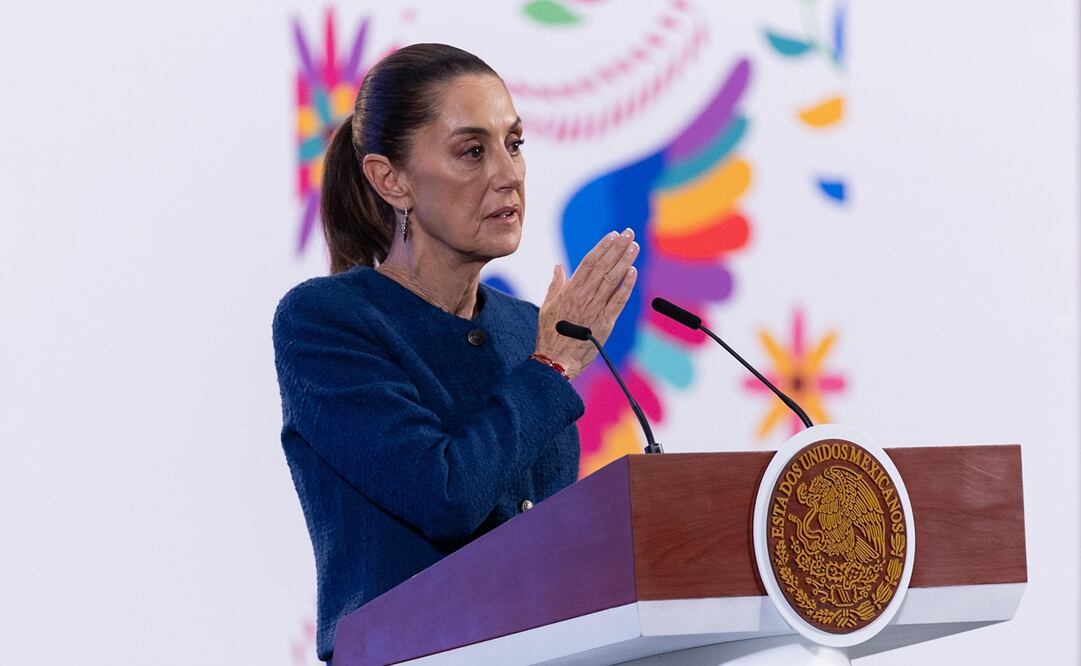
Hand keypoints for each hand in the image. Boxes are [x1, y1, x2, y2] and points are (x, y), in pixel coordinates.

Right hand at [535, 228, 638, 378]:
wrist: (556, 360)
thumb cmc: (549, 334)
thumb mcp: (547, 306)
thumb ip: (555, 285)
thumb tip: (559, 267)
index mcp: (569, 291)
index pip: (588, 262)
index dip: (602, 247)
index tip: (612, 235)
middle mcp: (584, 296)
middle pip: (603, 267)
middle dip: (617, 248)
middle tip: (628, 233)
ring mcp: (596, 309)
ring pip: (613, 280)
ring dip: (624, 261)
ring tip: (634, 247)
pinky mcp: (606, 322)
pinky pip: (618, 301)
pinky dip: (627, 286)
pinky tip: (634, 272)